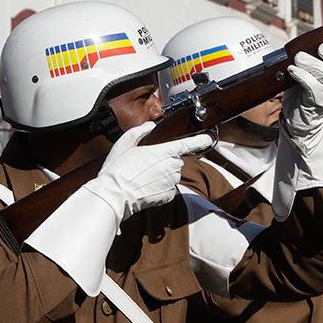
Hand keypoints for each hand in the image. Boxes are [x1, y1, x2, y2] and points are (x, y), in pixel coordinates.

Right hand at [86, 121, 212, 220]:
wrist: (113, 196)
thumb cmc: (117, 169)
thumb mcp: (125, 143)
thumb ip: (140, 131)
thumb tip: (150, 126)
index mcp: (164, 151)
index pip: (188, 144)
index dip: (201, 140)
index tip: (209, 138)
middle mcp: (172, 166)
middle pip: (176, 160)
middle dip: (165, 160)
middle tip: (145, 164)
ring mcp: (172, 182)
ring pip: (172, 174)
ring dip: (162, 174)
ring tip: (142, 176)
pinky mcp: (169, 195)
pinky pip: (168, 187)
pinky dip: (160, 187)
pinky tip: (145, 186)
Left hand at [282, 43, 322, 145]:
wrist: (294, 128)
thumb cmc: (298, 100)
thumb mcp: (304, 78)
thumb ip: (310, 65)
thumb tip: (311, 50)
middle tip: (319, 49)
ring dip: (312, 63)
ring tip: (299, 59)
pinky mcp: (314, 105)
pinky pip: (314, 88)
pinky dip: (303, 76)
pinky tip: (294, 71)